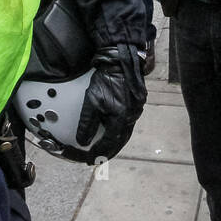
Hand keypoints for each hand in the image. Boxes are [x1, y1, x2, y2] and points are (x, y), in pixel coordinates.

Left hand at [74, 44, 147, 160]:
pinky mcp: (137, 104)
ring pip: (125, 133)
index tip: (89, 159)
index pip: (108, 143)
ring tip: (105, 148)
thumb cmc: (108, 79)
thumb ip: (87, 124)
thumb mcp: (92, 101)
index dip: (98, 152)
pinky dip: (119, 131)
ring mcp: (136, 111)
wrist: (121, 60)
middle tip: (97, 159)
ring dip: (115, 142)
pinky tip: (114, 129)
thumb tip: (83, 141)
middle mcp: (131, 117)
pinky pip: (128, 123)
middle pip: (119, 142)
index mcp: (121, 119)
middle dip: (108, 152)